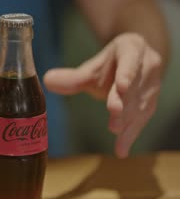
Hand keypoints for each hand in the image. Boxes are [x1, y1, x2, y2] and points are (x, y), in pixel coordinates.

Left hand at [44, 33, 162, 158]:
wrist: (135, 64)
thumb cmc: (111, 67)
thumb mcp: (91, 70)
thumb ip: (72, 78)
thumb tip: (47, 80)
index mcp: (132, 49)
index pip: (131, 60)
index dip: (127, 73)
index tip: (121, 86)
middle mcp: (147, 65)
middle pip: (135, 87)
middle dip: (124, 101)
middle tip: (114, 114)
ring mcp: (152, 85)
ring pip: (141, 104)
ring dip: (129, 120)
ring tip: (116, 131)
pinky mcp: (151, 103)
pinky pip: (141, 120)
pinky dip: (130, 135)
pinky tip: (121, 149)